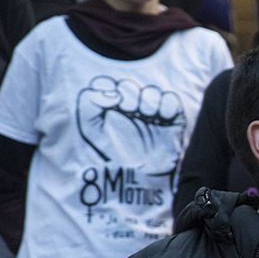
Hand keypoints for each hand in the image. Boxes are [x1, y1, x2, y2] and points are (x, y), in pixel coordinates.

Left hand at [74, 76, 188, 180]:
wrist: (138, 173)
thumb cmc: (114, 153)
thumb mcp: (90, 129)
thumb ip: (89, 104)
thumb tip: (112, 92)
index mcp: (109, 109)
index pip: (106, 84)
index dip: (108, 87)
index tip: (112, 102)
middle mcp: (129, 108)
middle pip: (129, 85)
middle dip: (129, 96)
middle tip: (129, 110)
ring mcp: (150, 112)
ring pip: (150, 91)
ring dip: (147, 101)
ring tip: (146, 116)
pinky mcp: (170, 119)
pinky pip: (170, 100)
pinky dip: (166, 105)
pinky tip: (161, 117)